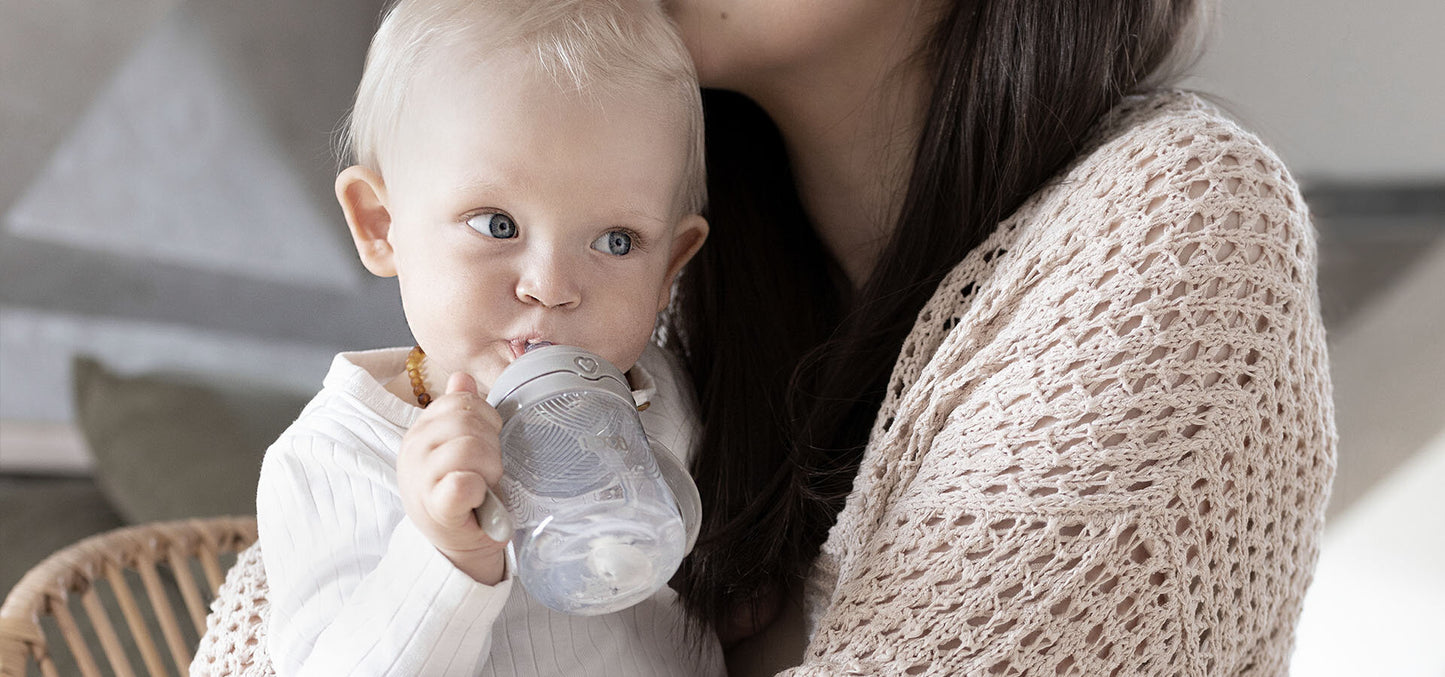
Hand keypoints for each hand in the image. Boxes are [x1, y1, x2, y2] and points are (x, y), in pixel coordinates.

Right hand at [397, 372, 510, 583]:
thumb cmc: (466, 495)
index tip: (487, 443)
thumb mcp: (462, 447)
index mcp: (420, 431)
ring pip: (469, 447)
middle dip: (491, 444)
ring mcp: (420, 478)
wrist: (461, 546)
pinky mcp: (435, 506)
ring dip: (490, 468)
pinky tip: (478, 499)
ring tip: (485, 485)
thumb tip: (461, 377)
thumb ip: (460, 412)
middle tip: (488, 470)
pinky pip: (465, 481)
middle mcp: (413, 450)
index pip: (460, 401)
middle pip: (467, 420)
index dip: (485, 418)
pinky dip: (481, 489)